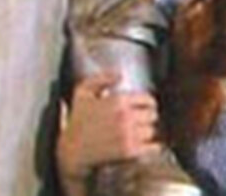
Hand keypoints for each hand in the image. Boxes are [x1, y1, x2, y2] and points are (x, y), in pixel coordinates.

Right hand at [56, 72, 161, 186]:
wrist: (72, 151)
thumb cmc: (78, 121)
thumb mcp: (82, 92)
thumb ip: (101, 78)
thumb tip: (120, 74)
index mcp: (118, 100)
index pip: (148, 99)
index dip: (146, 103)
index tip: (143, 108)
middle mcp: (126, 116)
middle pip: (152, 115)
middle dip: (146, 118)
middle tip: (139, 122)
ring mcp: (129, 134)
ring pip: (152, 130)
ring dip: (146, 132)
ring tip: (138, 134)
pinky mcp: (129, 151)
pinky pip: (153, 147)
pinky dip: (151, 147)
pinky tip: (143, 145)